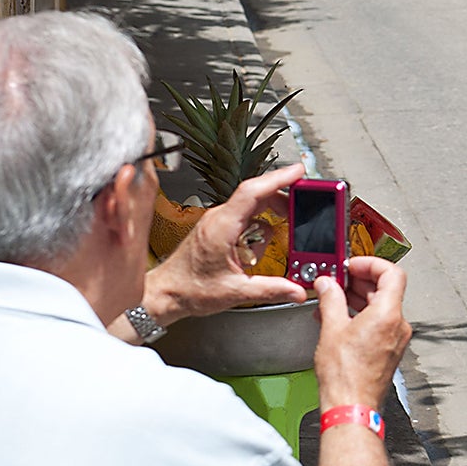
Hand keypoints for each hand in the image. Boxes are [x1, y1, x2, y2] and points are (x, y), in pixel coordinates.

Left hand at [142, 164, 309, 323]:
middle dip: (282, 205)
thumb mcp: (236, 292)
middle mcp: (220, 219)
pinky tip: (252, 254)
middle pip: (259, 196)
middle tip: (299, 216)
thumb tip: (297, 289)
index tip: (298, 172)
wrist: (167, 293)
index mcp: (222, 227)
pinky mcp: (219, 229)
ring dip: (266, 227)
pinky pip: (246, 221)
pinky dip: (256, 233)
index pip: (252, 191)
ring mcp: (219, 222)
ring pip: (254, 210)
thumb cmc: (190, 289)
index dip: (278, 178)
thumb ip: (272, 289)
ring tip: (261, 252)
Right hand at [313, 258, 411, 411]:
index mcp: (388, 315)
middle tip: (338, 279)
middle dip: (360, 280)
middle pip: (387, 289)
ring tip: (334, 298)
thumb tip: (328, 285)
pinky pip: (380, 323)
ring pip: (382, 306)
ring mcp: (396, 339)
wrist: (351, 406)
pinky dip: (362, 315)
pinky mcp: (389, 350)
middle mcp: (398, 325)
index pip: (392, 273)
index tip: (352, 265)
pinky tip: (341, 318)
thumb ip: (331, 299)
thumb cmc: (345, 376)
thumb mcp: (332, 329)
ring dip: (359, 298)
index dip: (371, 263)